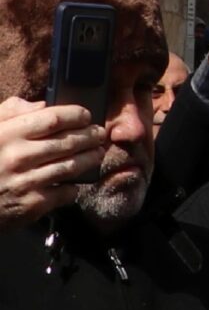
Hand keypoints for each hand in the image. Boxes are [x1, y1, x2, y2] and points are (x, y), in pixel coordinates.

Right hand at [0, 99, 107, 227]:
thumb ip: (10, 113)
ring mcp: (27, 181)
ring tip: (97, 152)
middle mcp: (19, 156)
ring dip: (90, 159)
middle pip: (68, 143)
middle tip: (100, 134)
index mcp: (6, 134)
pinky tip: (76, 181)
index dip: (75, 115)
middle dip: (90, 136)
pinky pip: (65, 192)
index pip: (52, 119)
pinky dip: (74, 186)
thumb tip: (42, 105)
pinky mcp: (33, 204)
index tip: (86, 115)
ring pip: (71, 167)